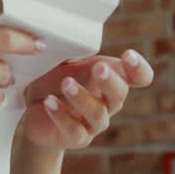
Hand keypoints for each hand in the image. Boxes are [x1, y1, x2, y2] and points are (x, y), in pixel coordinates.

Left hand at [20, 48, 153, 150]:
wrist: (35, 114)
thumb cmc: (53, 82)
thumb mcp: (63, 61)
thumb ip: (73, 50)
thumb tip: (72, 35)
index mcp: (111, 79)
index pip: (139, 77)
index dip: (139, 68)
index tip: (128, 55)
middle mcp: (108, 102)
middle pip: (120, 94)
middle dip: (110, 80)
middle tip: (98, 67)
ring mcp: (94, 123)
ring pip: (97, 113)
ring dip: (82, 97)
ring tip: (65, 83)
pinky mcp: (76, 138)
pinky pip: (74, 130)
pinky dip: (62, 115)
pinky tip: (49, 102)